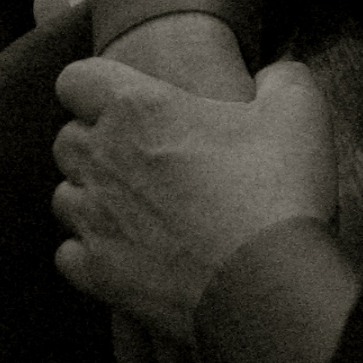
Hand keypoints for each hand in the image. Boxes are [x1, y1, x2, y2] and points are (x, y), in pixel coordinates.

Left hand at [51, 55, 335, 341]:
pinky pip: (69, 254)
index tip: (122, 101)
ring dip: (90, 197)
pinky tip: (125, 253)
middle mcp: (103, 158)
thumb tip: (270, 76)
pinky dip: (90, 252)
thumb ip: (279, 78)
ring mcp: (95, 219)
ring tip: (134, 208)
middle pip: (66, 138)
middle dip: (94, 143)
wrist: (270, 285)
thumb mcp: (298, 110)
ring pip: (64, 196)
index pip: (75, 79)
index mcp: (137, 107)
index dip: (96, 87)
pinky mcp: (99, 273)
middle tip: (141, 157)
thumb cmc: (279, 190)